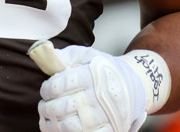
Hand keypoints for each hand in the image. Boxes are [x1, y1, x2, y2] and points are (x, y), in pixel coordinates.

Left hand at [29, 41, 170, 131]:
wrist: (134, 85)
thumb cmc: (106, 70)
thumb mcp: (88, 55)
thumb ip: (66, 55)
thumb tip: (46, 54)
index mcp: (94, 75)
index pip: (61, 85)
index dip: (48, 88)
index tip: (46, 89)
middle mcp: (100, 97)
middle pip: (63, 107)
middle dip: (47, 106)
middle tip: (44, 104)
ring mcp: (105, 116)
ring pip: (69, 127)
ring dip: (52, 123)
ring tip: (48, 116)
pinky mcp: (109, 130)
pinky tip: (57, 128)